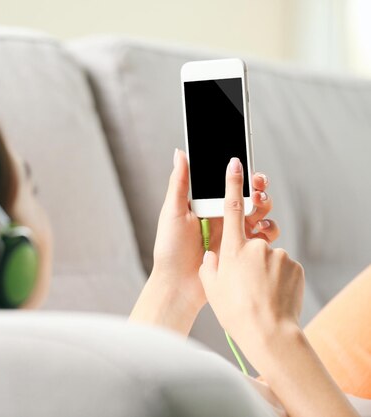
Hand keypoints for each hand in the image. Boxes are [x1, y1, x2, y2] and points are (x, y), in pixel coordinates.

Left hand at [150, 149, 278, 313]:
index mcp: (206, 204)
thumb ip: (180, 182)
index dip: (240, 173)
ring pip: (260, 212)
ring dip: (264, 204)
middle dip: (258, 186)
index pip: (228, 183)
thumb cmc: (170, 248)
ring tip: (258, 204)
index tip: (245, 164)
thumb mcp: (173, 212)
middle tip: (257, 185)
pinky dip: (268, 229)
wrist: (178, 285)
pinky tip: (261, 229)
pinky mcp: (244, 250)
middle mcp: (223, 216)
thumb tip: (180, 152)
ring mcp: (235, 233)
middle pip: (249, 194)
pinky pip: (264, 237)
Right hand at [199, 157, 304, 364]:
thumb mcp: (211, 285)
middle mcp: (256, 246)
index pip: (232, 207)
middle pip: (252, 236)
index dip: (232, 183)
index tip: (236, 163)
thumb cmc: (233, 310)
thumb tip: (213, 254)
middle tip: (245, 273)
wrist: (268, 332)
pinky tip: (270, 294)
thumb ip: (211, 263)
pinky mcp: (294, 266)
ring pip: (267, 254)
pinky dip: (276, 277)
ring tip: (257, 292)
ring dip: (262, 268)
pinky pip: (281, 266)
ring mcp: (278, 255)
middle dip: (249, 249)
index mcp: (232, 247)